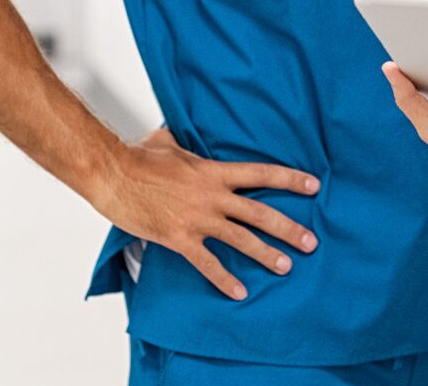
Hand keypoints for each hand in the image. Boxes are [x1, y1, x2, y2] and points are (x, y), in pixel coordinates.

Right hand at [90, 128, 319, 300]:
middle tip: (311, 241)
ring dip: (266, 254)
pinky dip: (225, 279)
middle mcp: (212, 196)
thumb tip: (178, 135)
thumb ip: (183, 144)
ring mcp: (198, 218)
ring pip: (241, 239)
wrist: (113, 175)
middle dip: (288, 228)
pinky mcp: (179, 238)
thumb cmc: (138, 157)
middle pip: (260, 213)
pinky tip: (240, 291)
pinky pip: (208, 263)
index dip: (290, 180)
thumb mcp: (167, 142)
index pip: (261, 175)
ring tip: (286, 266)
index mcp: (213, 171)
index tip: (313, 186)